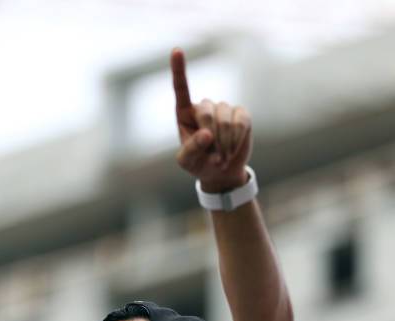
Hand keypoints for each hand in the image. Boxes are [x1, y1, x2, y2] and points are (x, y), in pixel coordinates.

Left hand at [171, 48, 252, 192]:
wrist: (221, 172)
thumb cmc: (199, 164)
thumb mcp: (187, 162)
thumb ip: (191, 149)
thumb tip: (207, 133)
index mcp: (185, 114)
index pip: (181, 88)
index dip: (179, 69)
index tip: (176, 50)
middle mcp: (204, 107)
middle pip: (207, 113)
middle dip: (211, 140)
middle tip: (213, 159)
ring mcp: (223, 109)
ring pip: (225, 120)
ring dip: (224, 144)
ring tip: (221, 158)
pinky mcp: (241, 115)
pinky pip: (241, 122)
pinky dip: (236, 139)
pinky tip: (233, 149)